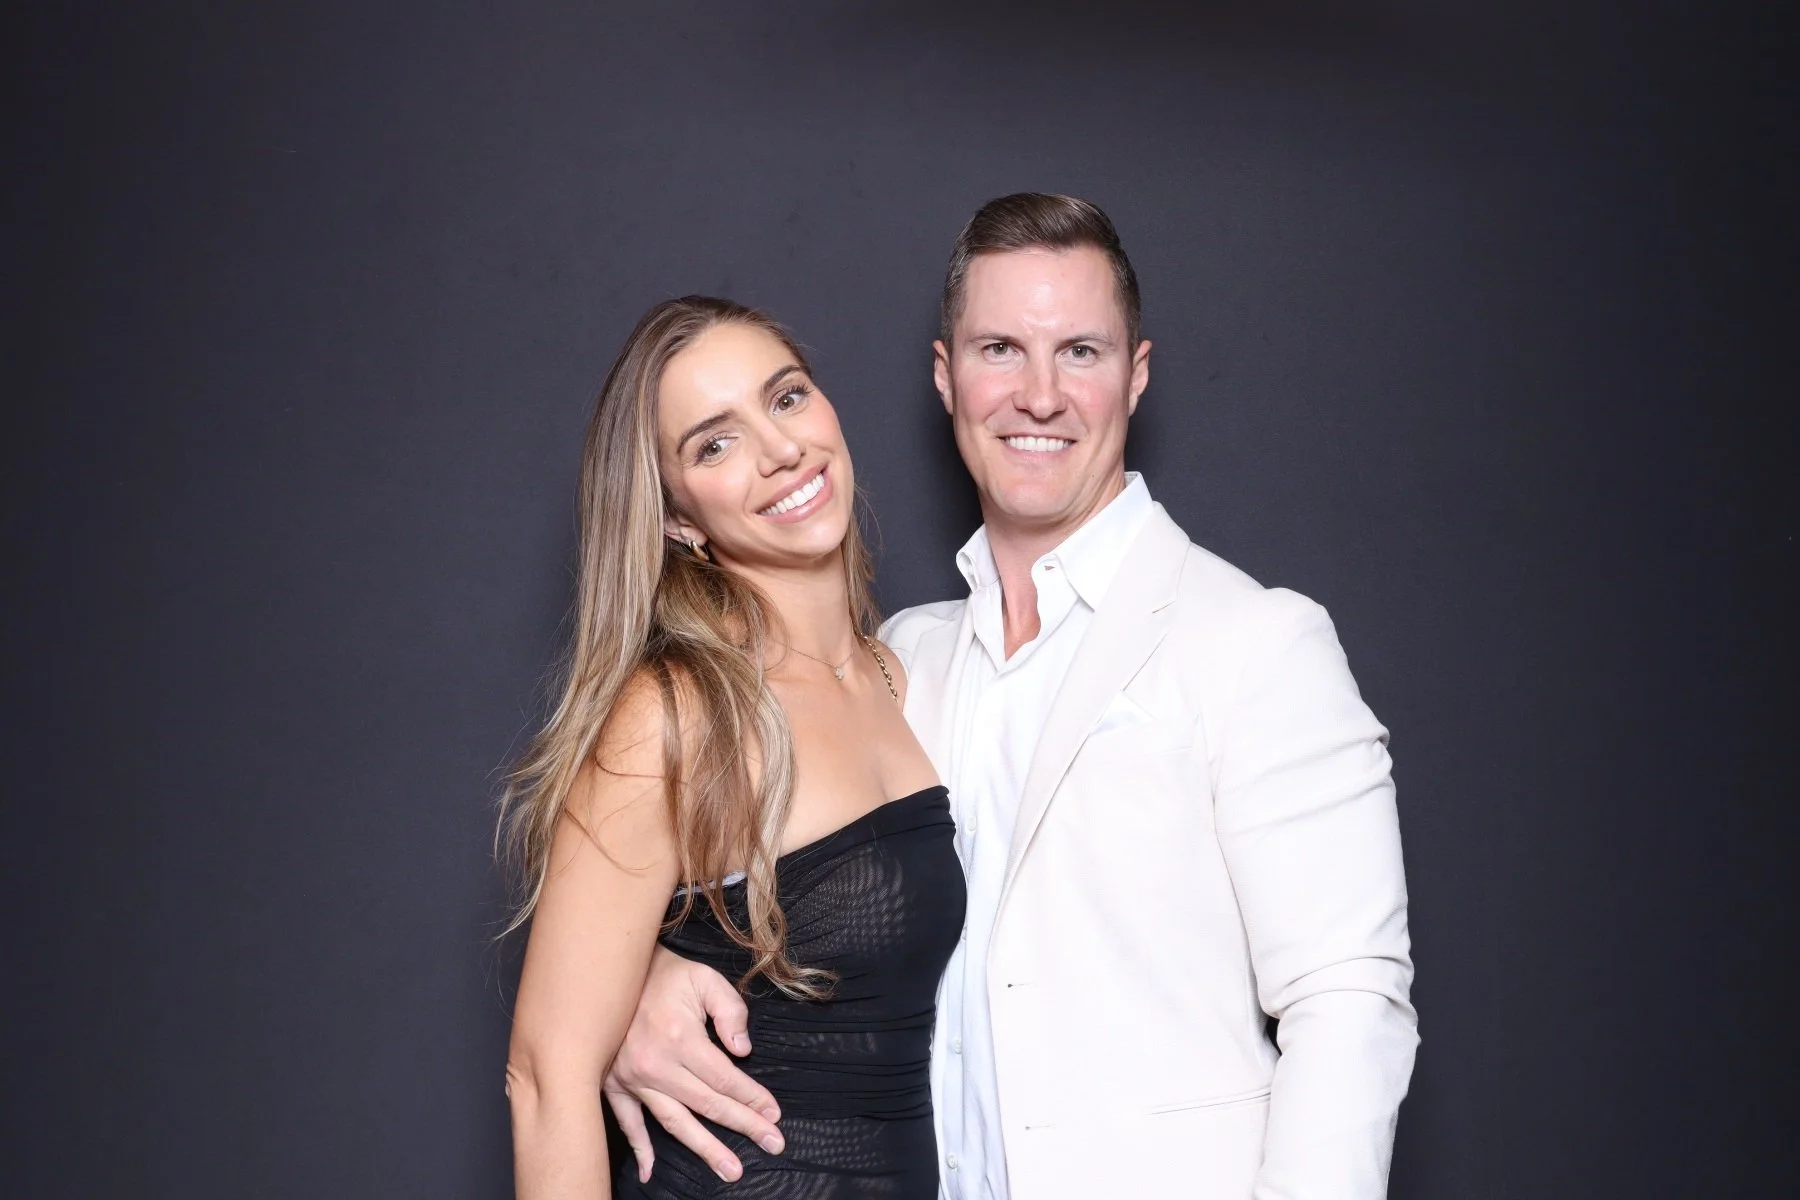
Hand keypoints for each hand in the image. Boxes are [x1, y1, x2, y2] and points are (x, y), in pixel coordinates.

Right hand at [603, 946, 784, 1182]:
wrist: (610, 972)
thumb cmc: (664, 974)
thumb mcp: (704, 978)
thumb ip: (730, 1010)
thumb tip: (744, 1051)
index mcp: (680, 1037)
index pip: (725, 1078)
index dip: (752, 1097)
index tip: (774, 1114)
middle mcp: (656, 1065)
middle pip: (708, 1105)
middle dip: (744, 1125)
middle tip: (774, 1144)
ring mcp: (632, 1079)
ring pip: (674, 1122)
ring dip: (705, 1148)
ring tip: (731, 1170)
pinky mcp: (613, 1084)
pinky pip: (628, 1122)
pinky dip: (640, 1148)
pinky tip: (650, 1171)